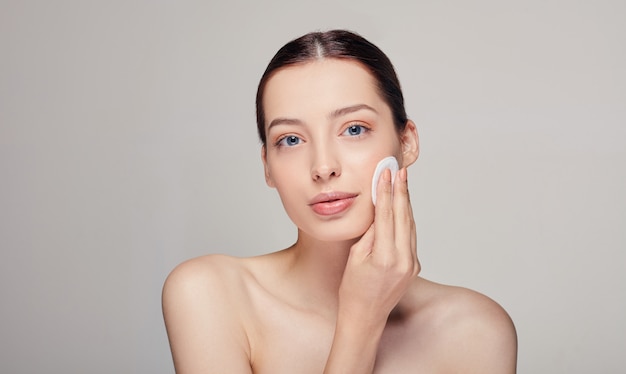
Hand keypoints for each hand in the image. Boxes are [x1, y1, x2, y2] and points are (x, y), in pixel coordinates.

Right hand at [338, 167, 419, 323]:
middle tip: (400, 170)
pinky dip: (407, 220)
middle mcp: (403, 260)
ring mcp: (412, 264)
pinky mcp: (414, 266)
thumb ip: (371, 233)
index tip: (386, 173)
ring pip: (411, 225)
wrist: (365, 316)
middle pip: (404, 217)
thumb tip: (381, 209)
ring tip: (402, 182)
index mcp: (384, 257)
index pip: (387, 216)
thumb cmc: (352, 288)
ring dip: (406, 203)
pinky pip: (411, 237)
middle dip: (401, 191)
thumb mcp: (356, 256)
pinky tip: (403, 207)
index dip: (387, 192)